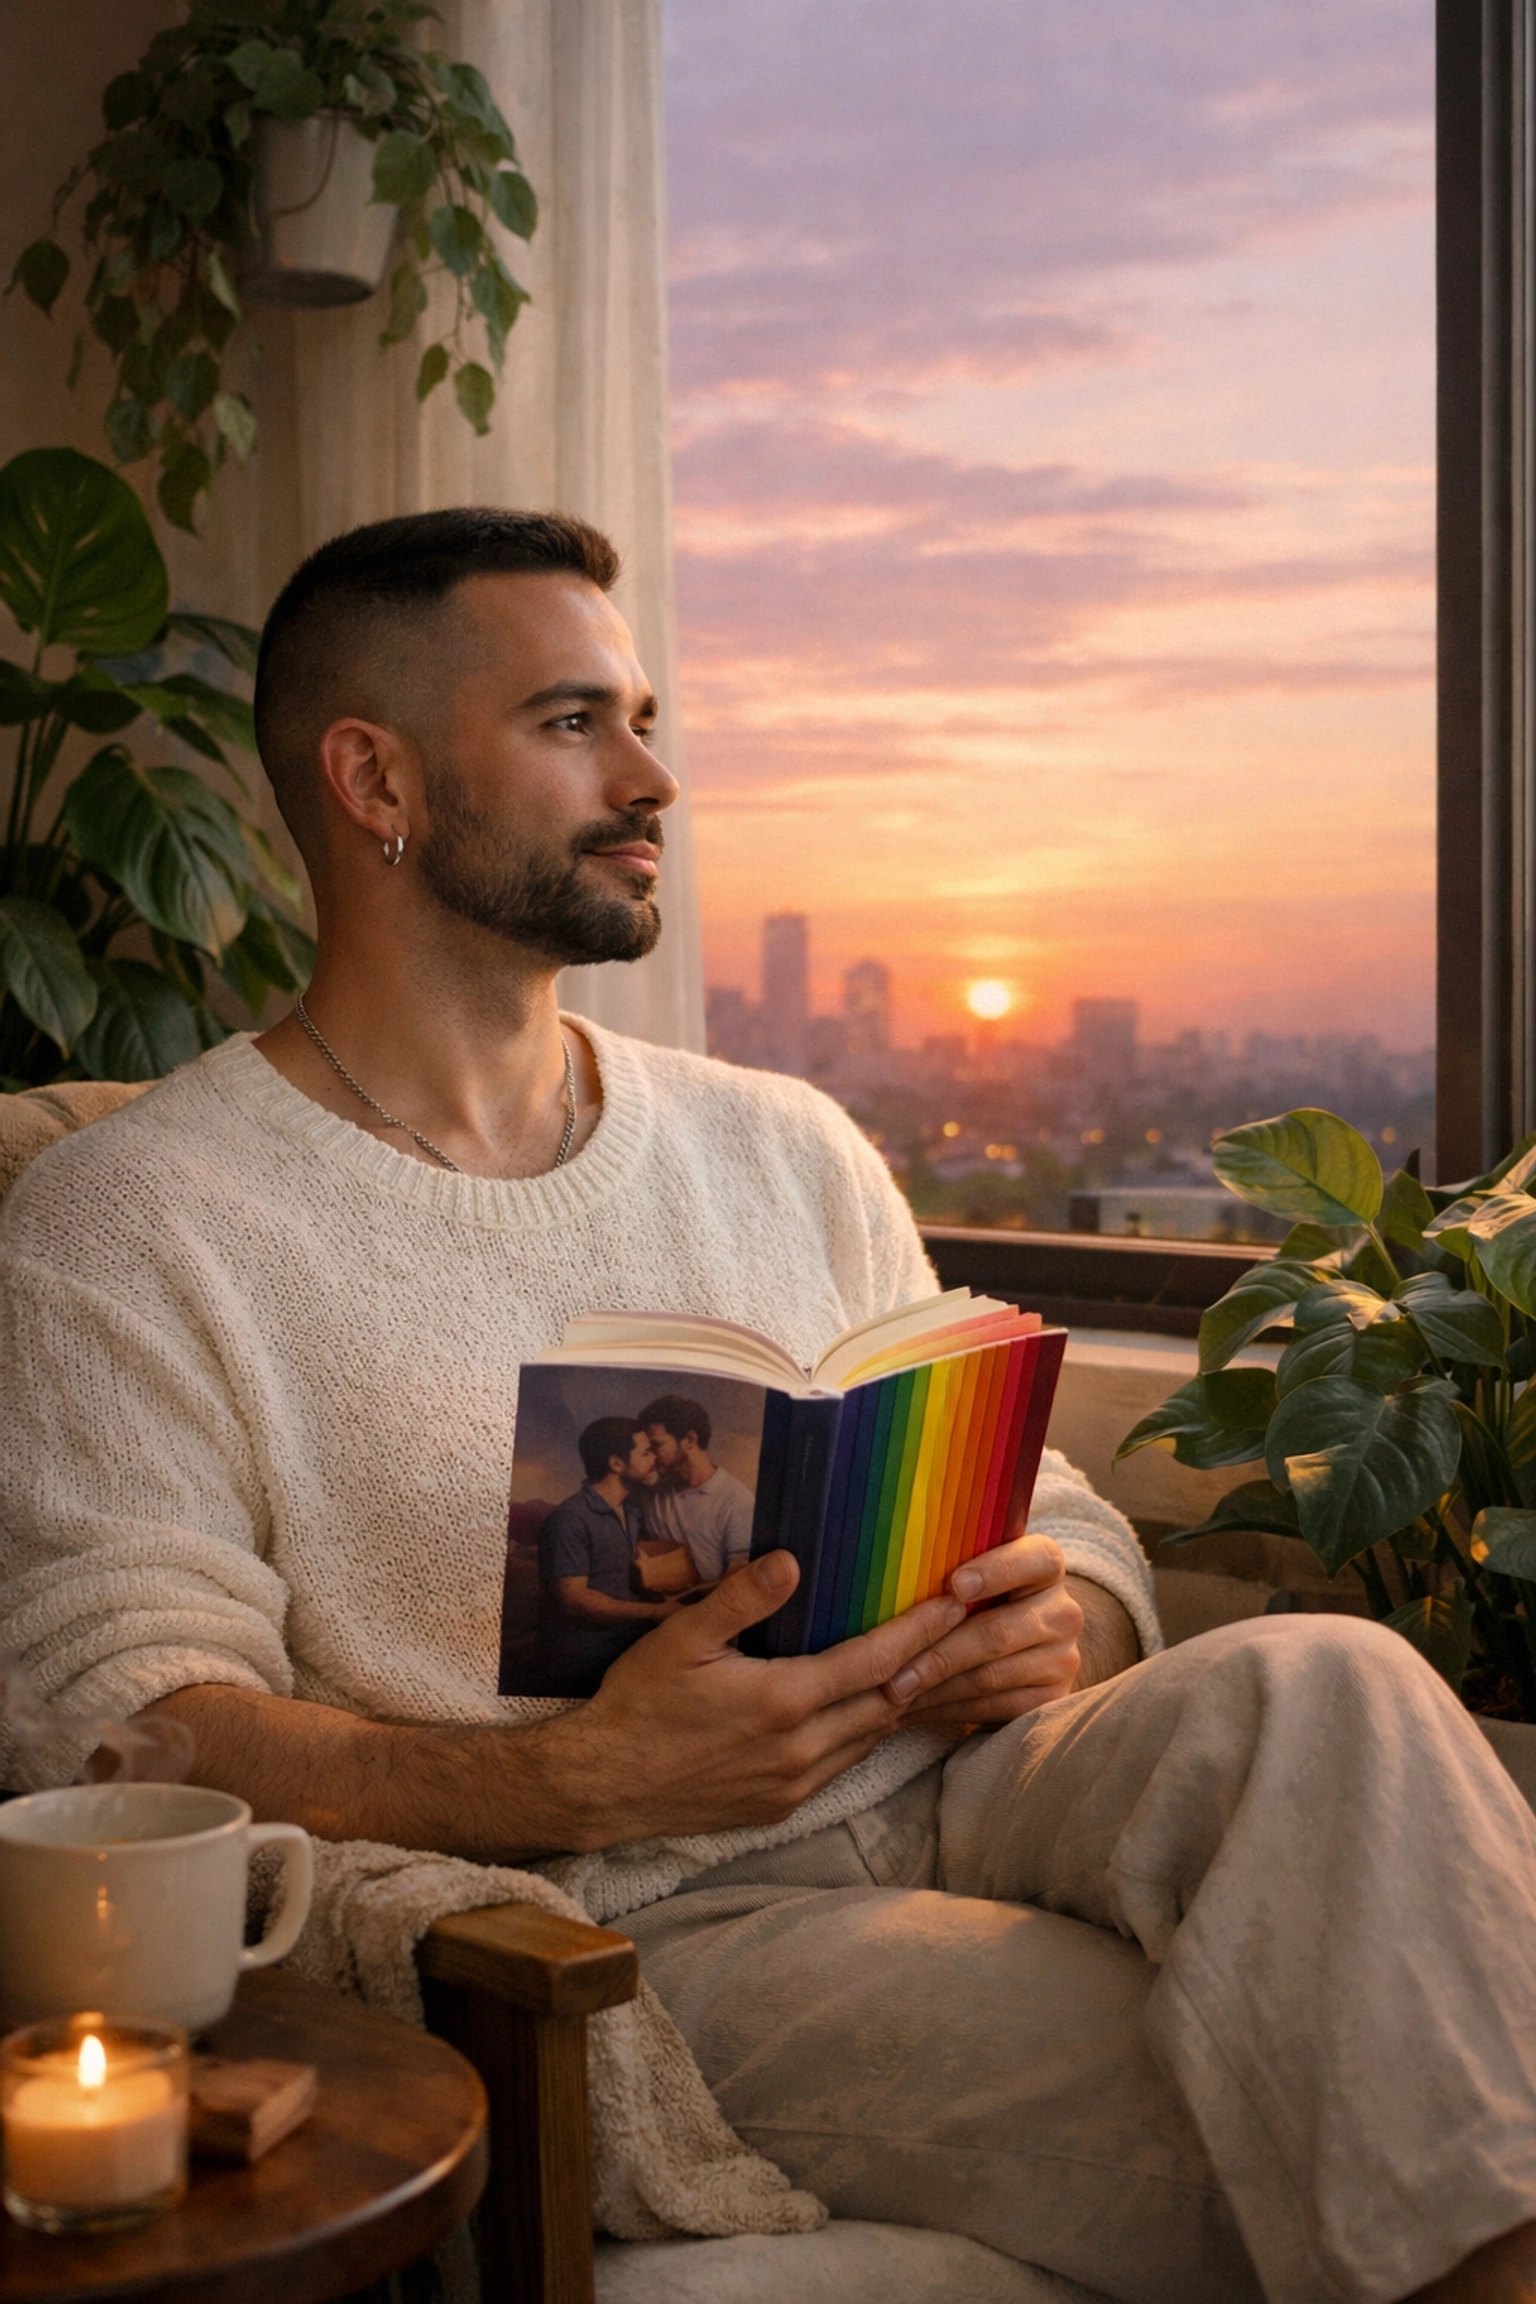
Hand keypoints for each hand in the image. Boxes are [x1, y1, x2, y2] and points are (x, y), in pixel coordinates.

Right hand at [555, 1552, 968, 1846]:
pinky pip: (842, 1766)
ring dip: (896, 1702)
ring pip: (869, 1739)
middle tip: (959, 1631)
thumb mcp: (682, 1638)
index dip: (920, 1632)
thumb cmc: (639, 1703)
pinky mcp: (782, 1808)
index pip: (874, 1662)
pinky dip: (863, 1735)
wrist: (603, 1785)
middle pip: (886, 1703)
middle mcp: (801, 1750)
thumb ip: (741, 1598)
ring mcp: (795, 1785)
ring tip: (925, 1666)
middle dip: (925, 1665)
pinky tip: (865, 1711)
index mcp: (783, 1702)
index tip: (955, 1604)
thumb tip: (792, 1560)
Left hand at [880, 1534, 1083, 1727]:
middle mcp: (1063, 1611)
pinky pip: (995, 1707)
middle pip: (996, 1633)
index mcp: (1045, 1565)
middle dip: (937, 1654)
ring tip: (894, 1692)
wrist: (1017, 1647)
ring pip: (990, 1675)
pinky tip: (917, 1708)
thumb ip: (950, 1564)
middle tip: (892, 1672)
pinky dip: (949, 1709)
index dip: (994, 1571)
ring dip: (935, 1687)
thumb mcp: (971, 1572)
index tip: (954, 1585)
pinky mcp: (1052, 1698)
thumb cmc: (976, 1597)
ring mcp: (1063, 1658)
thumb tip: (892, 1569)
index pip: (1034, 1560)